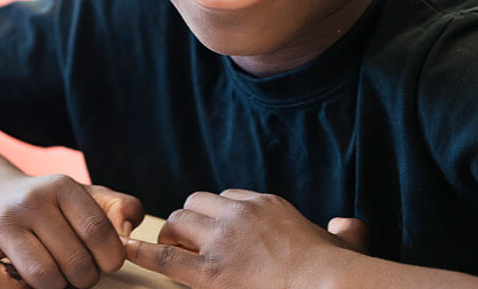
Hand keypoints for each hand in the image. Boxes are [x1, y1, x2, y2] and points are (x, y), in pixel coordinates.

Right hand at [0, 173, 144, 288]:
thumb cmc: (48, 206)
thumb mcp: (88, 197)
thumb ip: (120, 208)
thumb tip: (126, 232)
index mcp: (60, 186)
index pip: (98, 231)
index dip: (110, 257)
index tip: (108, 263)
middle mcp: (28, 202)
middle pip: (74, 261)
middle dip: (85, 277)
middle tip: (80, 272)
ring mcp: (1, 227)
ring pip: (44, 278)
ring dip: (57, 287)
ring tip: (56, 275)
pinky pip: (3, 288)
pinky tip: (27, 281)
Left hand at [124, 189, 366, 288]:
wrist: (326, 284)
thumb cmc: (336, 271)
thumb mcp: (342, 243)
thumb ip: (345, 231)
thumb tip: (349, 224)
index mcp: (266, 204)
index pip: (227, 197)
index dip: (217, 216)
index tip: (216, 232)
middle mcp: (240, 213)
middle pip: (197, 203)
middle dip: (189, 222)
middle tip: (187, 243)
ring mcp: (223, 239)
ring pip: (179, 222)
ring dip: (172, 236)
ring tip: (172, 252)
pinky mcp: (209, 270)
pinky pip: (165, 254)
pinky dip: (143, 251)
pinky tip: (127, 252)